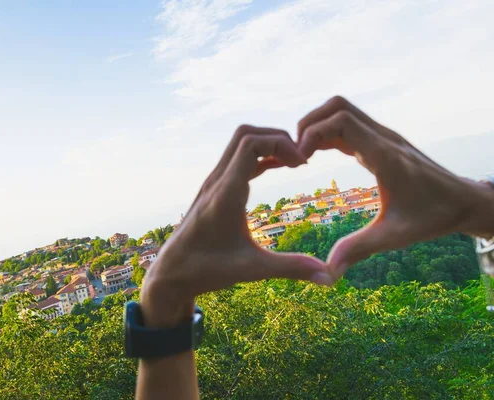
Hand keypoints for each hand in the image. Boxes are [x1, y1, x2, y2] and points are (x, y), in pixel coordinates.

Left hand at [141, 125, 333, 326]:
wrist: (170, 273)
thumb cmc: (206, 270)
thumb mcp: (251, 270)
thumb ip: (290, 268)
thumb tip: (329, 277)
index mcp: (225, 194)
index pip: (250, 144)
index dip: (281, 144)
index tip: (303, 165)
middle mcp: (217, 181)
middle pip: (245, 134)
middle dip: (277, 138)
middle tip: (301, 161)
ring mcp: (213, 183)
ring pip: (239, 143)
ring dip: (268, 145)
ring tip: (294, 163)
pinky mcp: (213, 189)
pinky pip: (237, 159)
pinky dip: (259, 156)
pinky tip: (278, 167)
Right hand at [297, 96, 493, 278]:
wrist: (465, 202)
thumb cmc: (433, 217)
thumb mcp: (394, 236)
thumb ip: (358, 250)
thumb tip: (328, 273)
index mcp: (384, 155)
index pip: (340, 121)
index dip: (312, 134)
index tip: (299, 161)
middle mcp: (383, 138)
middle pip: (337, 106)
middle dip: (309, 124)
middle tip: (295, 154)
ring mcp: (383, 137)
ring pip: (342, 111)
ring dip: (317, 126)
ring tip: (302, 155)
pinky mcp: (382, 142)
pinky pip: (349, 125)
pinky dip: (327, 133)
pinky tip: (317, 156)